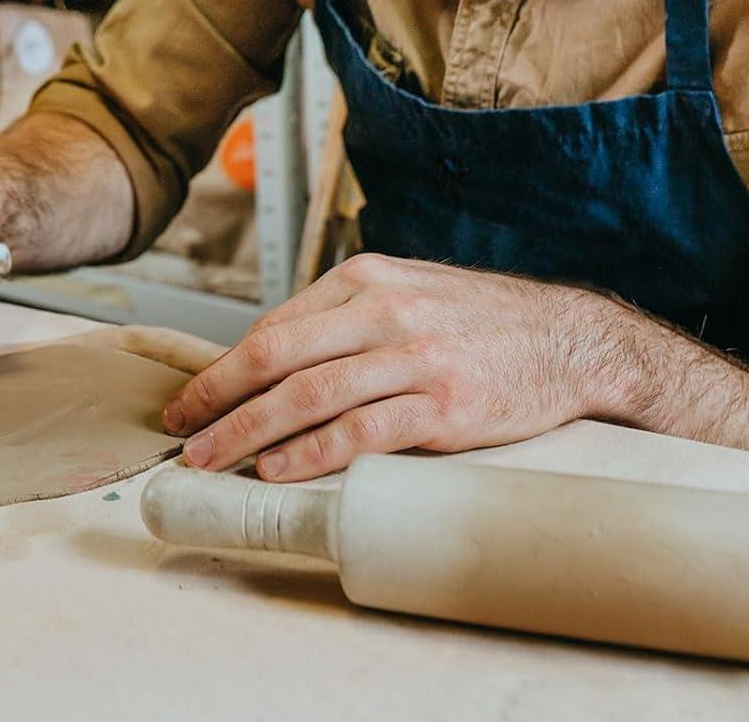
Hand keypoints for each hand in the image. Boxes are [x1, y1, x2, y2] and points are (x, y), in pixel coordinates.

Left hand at [162, 253, 616, 480]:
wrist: (570, 339)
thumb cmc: (480, 322)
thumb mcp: (409, 294)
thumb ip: (348, 319)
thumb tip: (276, 359)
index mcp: (367, 279)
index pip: (275, 326)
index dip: (224, 367)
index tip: (192, 399)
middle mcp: (384, 311)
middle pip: (277, 357)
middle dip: (217, 397)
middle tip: (179, 431)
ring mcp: (414, 357)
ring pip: (307, 395)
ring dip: (247, 431)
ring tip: (209, 459)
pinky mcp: (443, 405)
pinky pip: (361, 431)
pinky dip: (311, 453)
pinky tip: (278, 469)